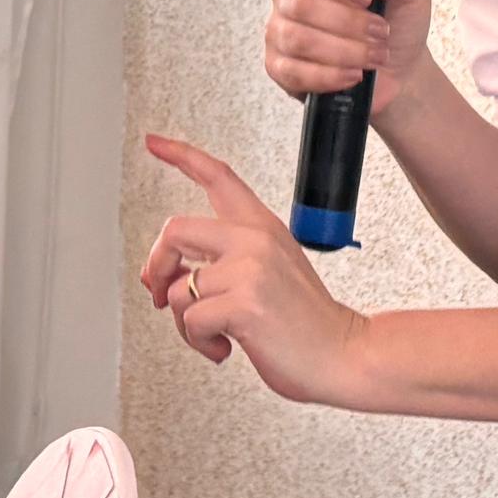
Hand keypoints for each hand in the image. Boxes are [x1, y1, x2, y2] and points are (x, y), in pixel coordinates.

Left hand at [138, 136, 375, 407]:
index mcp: (262, 227)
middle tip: (160, 294)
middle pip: (175, 229)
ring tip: (215, 335)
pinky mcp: (244, 303)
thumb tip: (171, 276)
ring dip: (186, 323)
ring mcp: (249, 269)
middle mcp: (255, 239)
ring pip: (179, 289)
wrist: (343, 355)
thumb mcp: (270, 274)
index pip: (218, 177)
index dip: (181, 155)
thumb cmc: (306, 324)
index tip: (154, 142)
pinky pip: (191, 320)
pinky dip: (200, 342)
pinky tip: (226, 347)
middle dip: (157, 266)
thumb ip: (226, 262)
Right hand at [263, 0, 432, 123]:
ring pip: (297, 40)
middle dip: (347, 23)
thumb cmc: (397, 24)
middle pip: (299, 4)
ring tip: (374, 57)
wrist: (398, 69)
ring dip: (343, 51)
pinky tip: (353, 75)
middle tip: (379, 32)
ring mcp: (280, 33)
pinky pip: (292, 72)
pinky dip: (328, 76)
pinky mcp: (280, 68)